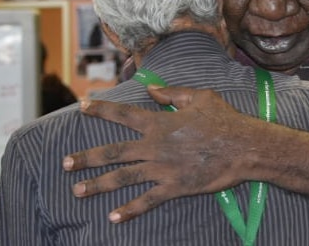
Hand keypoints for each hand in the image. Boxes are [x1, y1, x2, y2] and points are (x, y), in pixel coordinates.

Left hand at [63, 86, 258, 222]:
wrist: (244, 147)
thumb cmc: (224, 120)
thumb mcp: (200, 97)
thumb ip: (172, 93)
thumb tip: (151, 89)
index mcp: (159, 123)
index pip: (123, 114)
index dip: (101, 109)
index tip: (82, 106)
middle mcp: (154, 146)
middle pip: (112, 152)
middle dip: (86, 157)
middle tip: (65, 163)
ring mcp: (162, 168)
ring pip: (122, 178)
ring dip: (97, 185)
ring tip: (77, 190)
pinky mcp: (174, 187)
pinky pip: (146, 201)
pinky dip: (129, 211)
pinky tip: (112, 218)